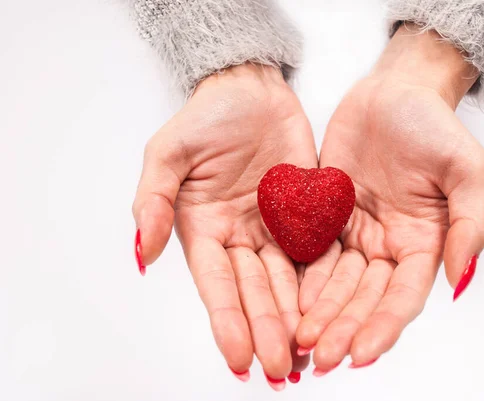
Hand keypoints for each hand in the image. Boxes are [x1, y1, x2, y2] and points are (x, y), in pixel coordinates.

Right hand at [132, 63, 315, 386]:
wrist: (252, 89)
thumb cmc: (207, 116)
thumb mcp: (168, 153)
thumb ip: (154, 201)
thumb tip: (141, 253)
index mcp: (204, 229)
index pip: (217, 284)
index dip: (227, 321)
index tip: (239, 358)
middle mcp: (240, 237)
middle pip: (255, 290)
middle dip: (266, 330)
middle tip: (281, 368)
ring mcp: (275, 228)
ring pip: (287, 280)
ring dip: (295, 317)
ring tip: (307, 352)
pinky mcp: (306, 214)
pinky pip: (317, 251)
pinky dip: (322, 282)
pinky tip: (331, 309)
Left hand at [296, 23, 483, 372]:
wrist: (394, 91)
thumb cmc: (434, 124)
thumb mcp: (468, 169)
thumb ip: (470, 224)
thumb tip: (460, 279)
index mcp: (424, 242)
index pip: (403, 296)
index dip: (383, 326)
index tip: (361, 353)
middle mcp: (388, 245)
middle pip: (365, 298)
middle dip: (344, 328)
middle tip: (321, 356)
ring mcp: (356, 232)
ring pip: (336, 283)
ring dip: (320, 313)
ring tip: (301, 339)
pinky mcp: (326, 215)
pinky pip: (312, 253)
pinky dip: (303, 278)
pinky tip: (290, 300)